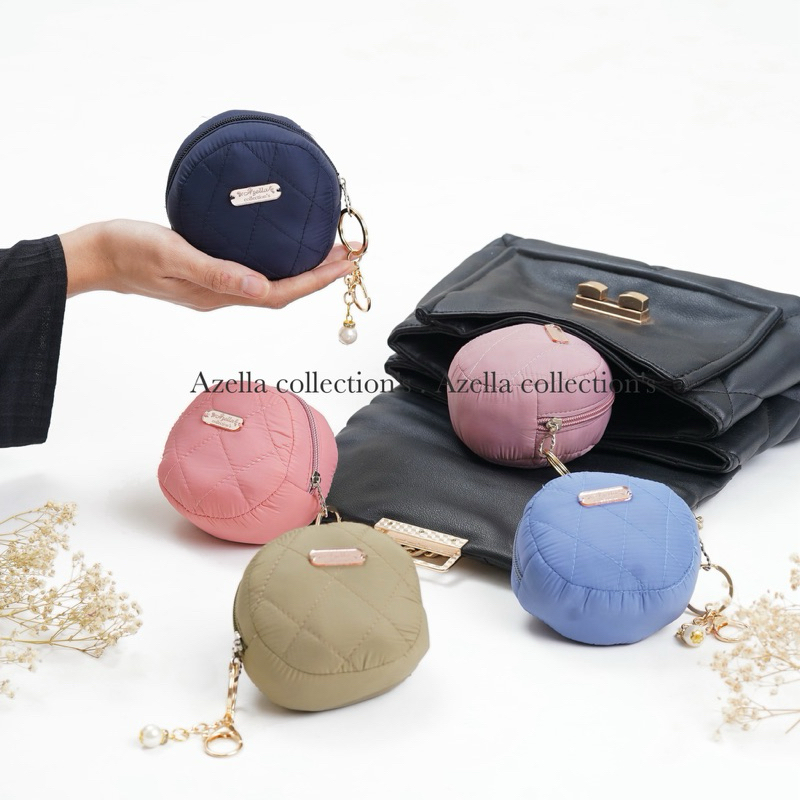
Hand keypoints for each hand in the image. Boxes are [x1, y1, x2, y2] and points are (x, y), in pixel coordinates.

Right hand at [60, 219, 354, 310]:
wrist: (97, 255)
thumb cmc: (129, 250)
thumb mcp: (172, 255)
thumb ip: (216, 271)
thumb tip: (261, 287)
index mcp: (218, 295)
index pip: (279, 294)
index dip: (315, 281)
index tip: (345, 263)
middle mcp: (223, 295)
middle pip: (282, 291)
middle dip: (318, 276)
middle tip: (349, 254)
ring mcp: (214, 286)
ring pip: (269, 283)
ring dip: (300, 270)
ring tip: (326, 251)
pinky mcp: (206, 273)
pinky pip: (252, 271)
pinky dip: (275, 262)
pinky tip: (281, 247)